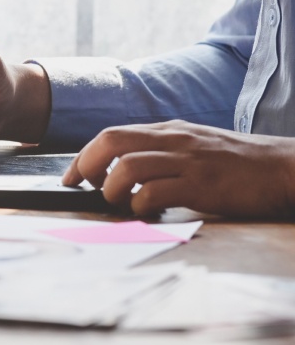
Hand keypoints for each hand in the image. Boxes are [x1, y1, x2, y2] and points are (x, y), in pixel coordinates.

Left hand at [62, 120, 294, 217]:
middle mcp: (173, 139)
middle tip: (84, 188)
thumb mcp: (192, 146)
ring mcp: (187, 160)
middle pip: (110, 142)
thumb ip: (159, 153)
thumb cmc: (236, 163)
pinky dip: (140, 206)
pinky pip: (155, 193)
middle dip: (86, 165)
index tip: (71, 177)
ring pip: (127, 167)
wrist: (284, 167)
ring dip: (112, 189)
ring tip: (120, 204)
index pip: (111, 134)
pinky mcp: (202, 184)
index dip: (83, 156)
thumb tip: (120, 172)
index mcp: (168, 130)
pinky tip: (147, 213)